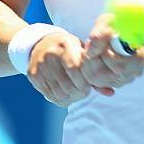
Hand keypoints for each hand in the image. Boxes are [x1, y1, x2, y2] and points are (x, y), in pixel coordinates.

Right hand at [27, 14, 143, 106]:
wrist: (41, 43)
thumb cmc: (69, 49)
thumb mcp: (82, 52)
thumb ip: (96, 70)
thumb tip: (110, 92)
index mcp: (66, 44)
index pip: (76, 68)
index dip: (85, 81)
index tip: (89, 83)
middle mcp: (50, 54)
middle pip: (69, 84)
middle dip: (80, 92)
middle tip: (84, 90)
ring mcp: (40, 65)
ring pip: (60, 93)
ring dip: (72, 97)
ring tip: (77, 93)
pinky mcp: (33, 75)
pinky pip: (50, 96)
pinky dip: (62, 99)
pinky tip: (67, 94)